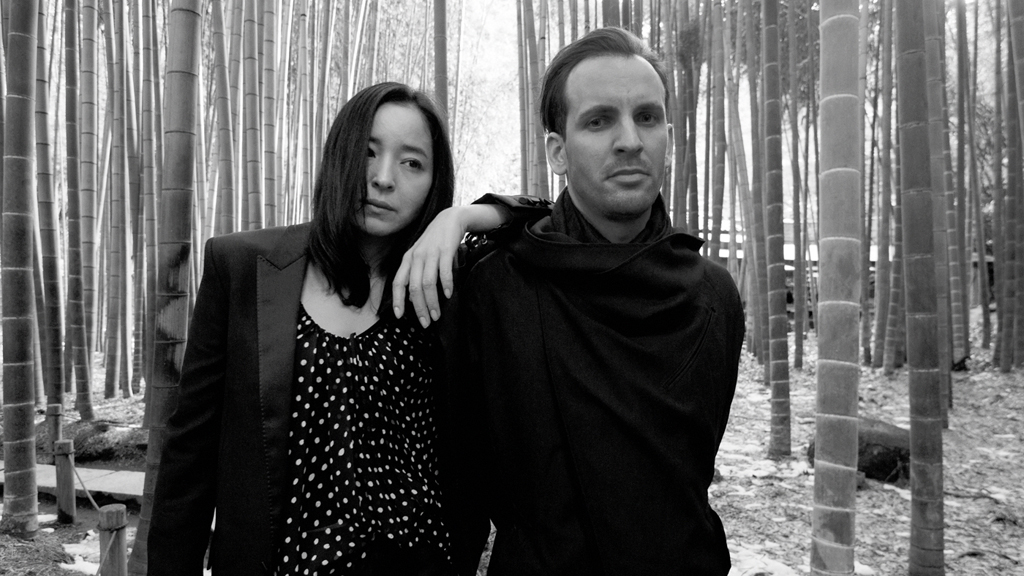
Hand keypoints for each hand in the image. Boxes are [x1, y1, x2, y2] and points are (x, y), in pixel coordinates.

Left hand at [393, 207, 465, 327]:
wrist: (450, 219)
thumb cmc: (434, 242)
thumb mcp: (420, 256)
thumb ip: (415, 275)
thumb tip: (412, 298)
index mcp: (408, 259)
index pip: (398, 282)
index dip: (397, 300)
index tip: (399, 316)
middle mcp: (416, 257)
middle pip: (414, 288)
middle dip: (419, 308)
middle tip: (426, 322)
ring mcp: (431, 253)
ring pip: (428, 283)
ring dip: (432, 302)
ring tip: (437, 315)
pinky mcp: (445, 250)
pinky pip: (444, 272)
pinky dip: (446, 285)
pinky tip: (448, 295)